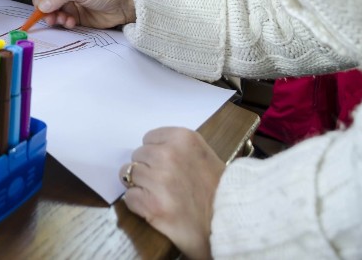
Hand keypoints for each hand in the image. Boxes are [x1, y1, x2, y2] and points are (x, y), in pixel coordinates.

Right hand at [26, 0, 135, 28]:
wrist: (124, 4)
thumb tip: (42, 5)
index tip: (41, 0)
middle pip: (41, 0)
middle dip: (44, 9)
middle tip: (50, 15)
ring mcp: (66, 4)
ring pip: (49, 13)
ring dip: (53, 18)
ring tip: (63, 20)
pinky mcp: (72, 17)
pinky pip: (60, 22)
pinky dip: (63, 23)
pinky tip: (71, 22)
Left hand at [119, 128, 223, 259]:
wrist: (233, 223)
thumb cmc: (220, 190)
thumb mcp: (202, 155)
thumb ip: (177, 148)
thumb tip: (150, 149)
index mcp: (183, 138)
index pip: (148, 138)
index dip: (154, 152)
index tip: (164, 164)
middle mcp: (168, 155)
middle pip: (137, 155)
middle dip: (146, 169)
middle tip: (163, 183)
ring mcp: (159, 180)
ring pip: (129, 175)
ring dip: (140, 186)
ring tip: (158, 195)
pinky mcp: (151, 205)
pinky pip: (129, 197)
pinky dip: (138, 204)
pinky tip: (155, 208)